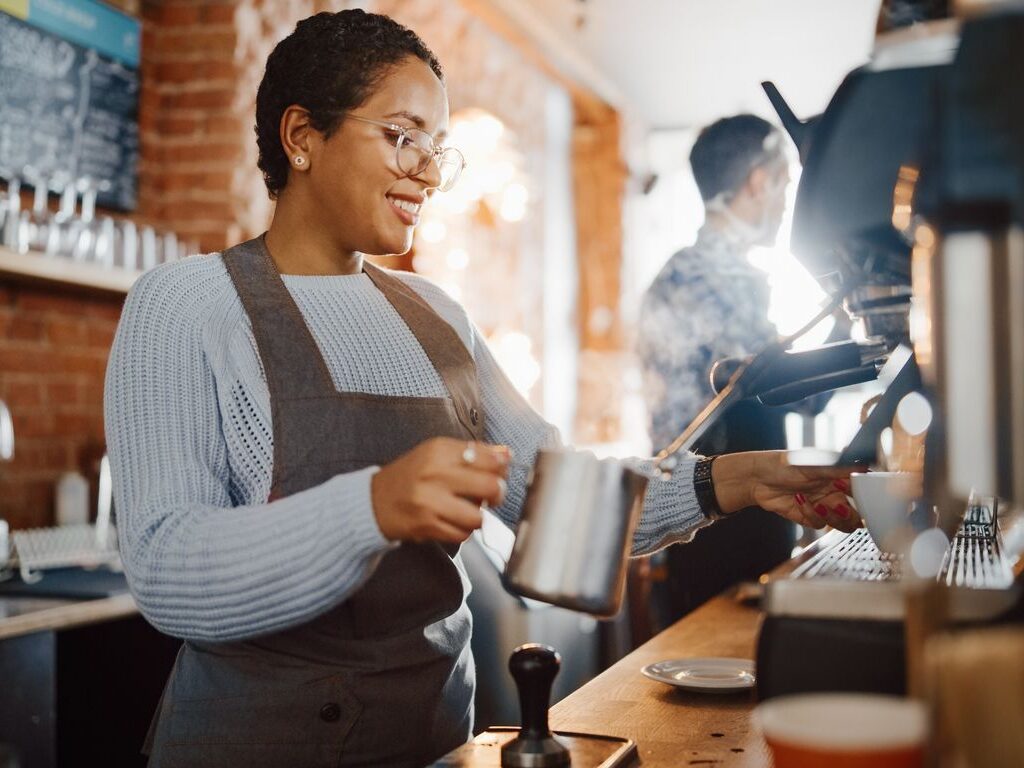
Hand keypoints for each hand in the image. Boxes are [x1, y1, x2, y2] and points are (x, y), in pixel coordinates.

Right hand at [371, 437, 509, 543]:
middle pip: (490, 487)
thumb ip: (472, 452)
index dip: (501, 468)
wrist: (373, 502)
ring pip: (478, 516)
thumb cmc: (411, 476)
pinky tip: (454, 521)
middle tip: (491, 494)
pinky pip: (463, 534)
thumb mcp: (437, 454)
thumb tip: (506, 454)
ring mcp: (430, 501)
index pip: (488, 458)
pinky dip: (464, 530)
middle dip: (497, 493)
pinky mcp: (427, 526)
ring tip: (468, 510)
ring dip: (478, 516)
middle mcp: (434, 474)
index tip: (498, 472)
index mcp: (439, 451)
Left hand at [711, 451, 861, 532]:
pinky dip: (811, 514)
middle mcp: (833, 493)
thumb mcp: (814, 464)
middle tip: (840, 505)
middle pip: (857, 514)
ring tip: (821, 504)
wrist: (756, 478)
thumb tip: (863, 465)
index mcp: (839, 477)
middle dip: (852, 514)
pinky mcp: (808, 517)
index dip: (865, 495)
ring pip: (841, 523)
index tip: (857, 492)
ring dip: (834, 517)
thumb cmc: (784, 464)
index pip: (863, 490)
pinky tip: (799, 499)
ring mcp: (822, 506)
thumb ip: (839, 468)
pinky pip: (818, 523)